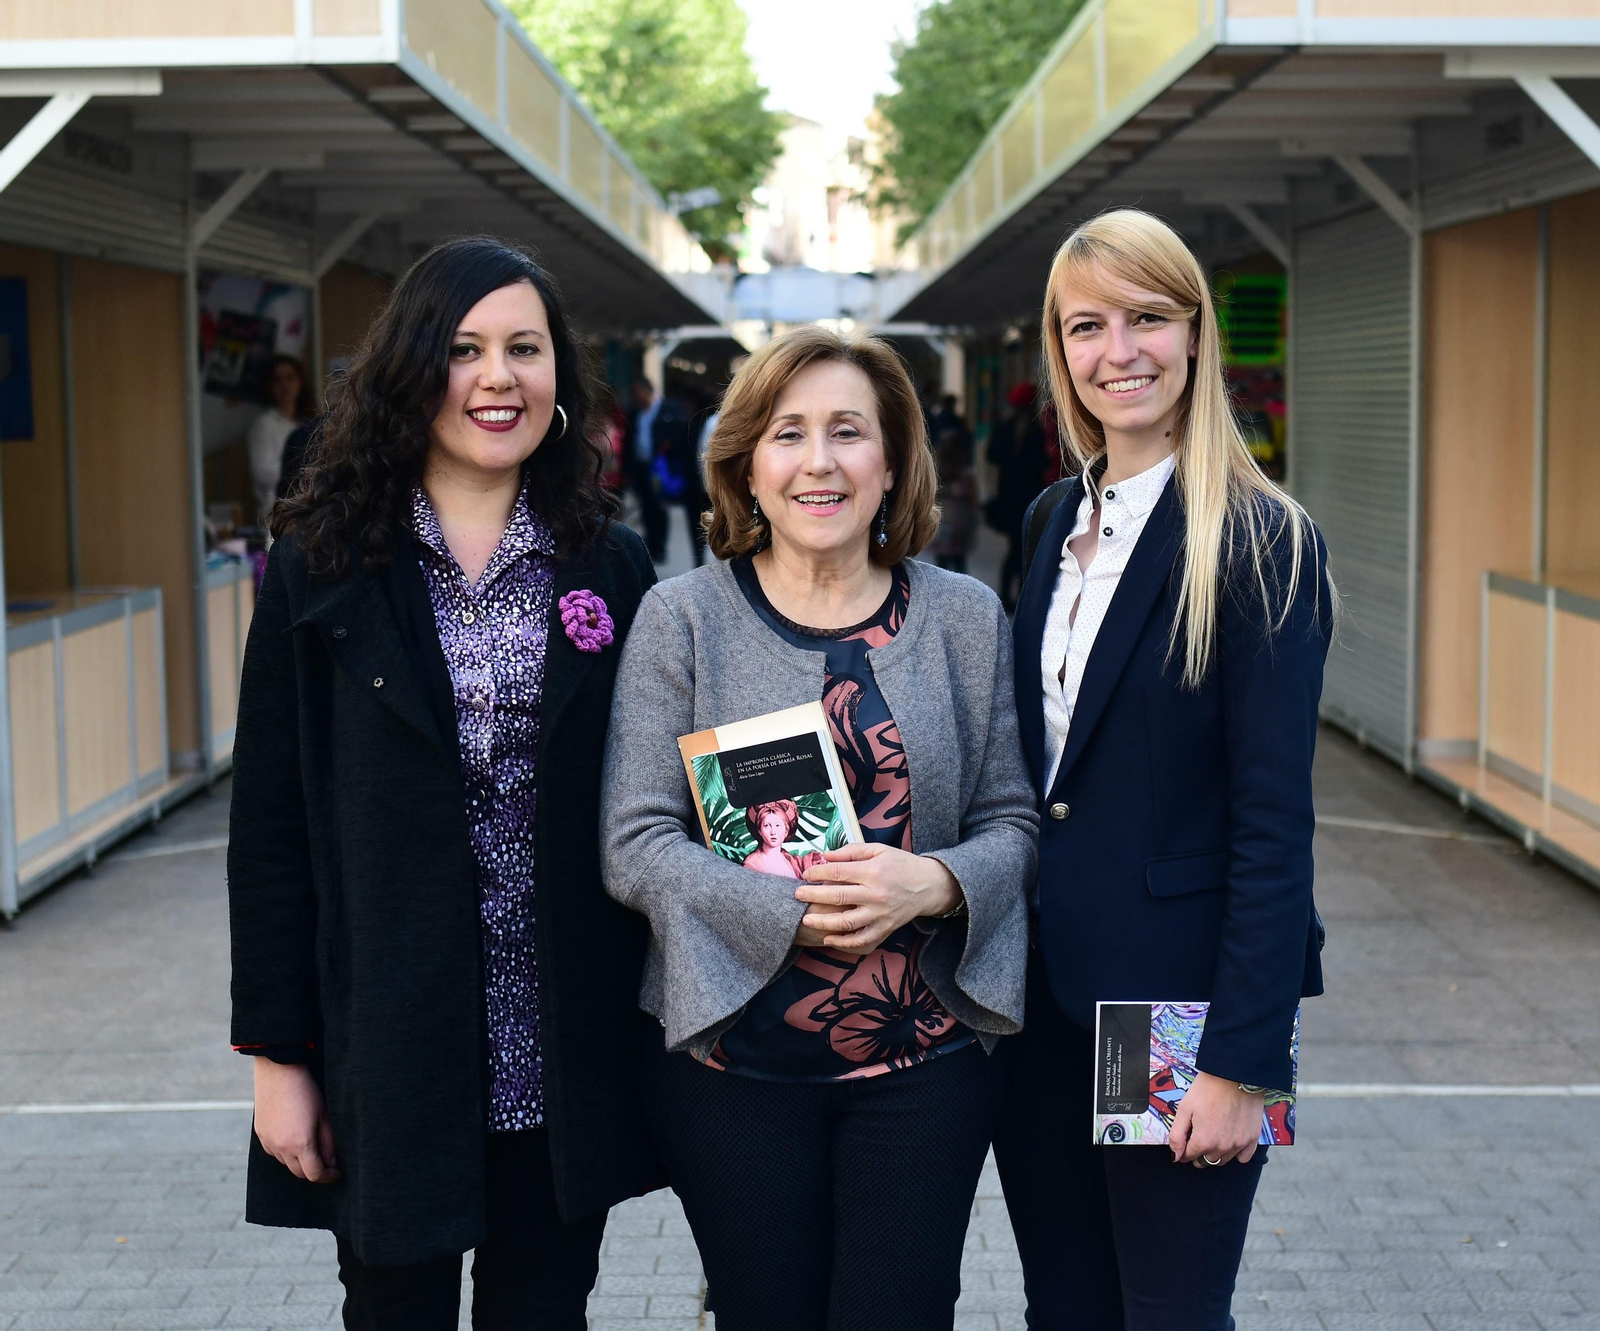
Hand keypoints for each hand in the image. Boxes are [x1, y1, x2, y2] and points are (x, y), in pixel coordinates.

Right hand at [253, 1059, 339, 1182]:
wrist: (278, 1072)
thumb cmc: (306, 1092)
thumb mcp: (324, 1116)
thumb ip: (329, 1143)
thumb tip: (331, 1162)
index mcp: (300, 1145)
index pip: (315, 1174)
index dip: (328, 1176)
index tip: (336, 1172)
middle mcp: (281, 1149)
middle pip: (300, 1173)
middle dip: (315, 1170)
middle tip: (327, 1161)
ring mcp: (268, 1143)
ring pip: (286, 1164)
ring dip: (300, 1161)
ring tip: (311, 1145)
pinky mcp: (260, 1135)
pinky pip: (275, 1152)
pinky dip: (286, 1152)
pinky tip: (294, 1137)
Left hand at [794, 843, 961, 953]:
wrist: (929, 886)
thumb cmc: (901, 865)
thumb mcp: (879, 850)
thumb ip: (851, 851)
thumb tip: (825, 855)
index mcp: (873, 872)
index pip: (839, 872)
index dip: (818, 872)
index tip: (806, 874)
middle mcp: (876, 894)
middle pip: (838, 896)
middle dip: (814, 895)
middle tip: (797, 895)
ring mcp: (880, 914)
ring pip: (847, 923)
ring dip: (824, 922)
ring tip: (807, 920)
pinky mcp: (885, 929)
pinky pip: (862, 940)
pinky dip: (843, 943)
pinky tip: (828, 939)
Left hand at [1168, 1071, 1263, 1167]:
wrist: (1235, 1075)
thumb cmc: (1208, 1089)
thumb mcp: (1184, 1108)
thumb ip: (1177, 1135)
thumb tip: (1175, 1156)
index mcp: (1204, 1141)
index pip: (1188, 1156)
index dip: (1183, 1149)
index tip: (1184, 1140)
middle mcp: (1222, 1148)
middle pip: (1205, 1161)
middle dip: (1198, 1153)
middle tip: (1197, 1136)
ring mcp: (1239, 1144)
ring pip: (1223, 1160)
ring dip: (1214, 1154)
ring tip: (1212, 1136)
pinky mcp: (1252, 1139)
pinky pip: (1243, 1157)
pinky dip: (1236, 1153)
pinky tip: (1230, 1140)